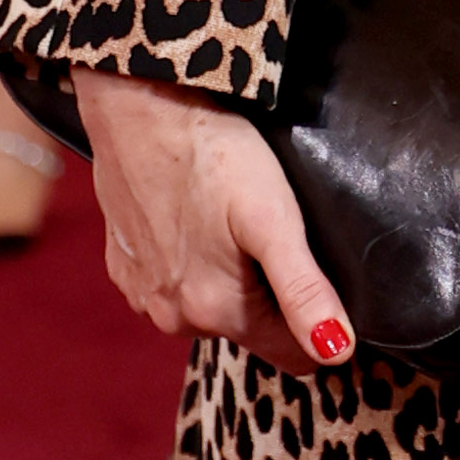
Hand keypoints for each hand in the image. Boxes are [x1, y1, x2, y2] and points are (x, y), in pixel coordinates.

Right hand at [79, 72, 353, 370]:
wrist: (139, 105)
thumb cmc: (213, 155)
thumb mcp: (273, 219)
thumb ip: (304, 290)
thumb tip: (336, 352)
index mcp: (217, 312)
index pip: (292, 354)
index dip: (315, 323)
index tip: (318, 279)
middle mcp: (173, 318)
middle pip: (251, 328)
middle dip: (269, 294)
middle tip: (270, 234)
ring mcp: (142, 294)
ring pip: (211, 307)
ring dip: (228, 276)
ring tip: (232, 221)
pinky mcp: (123, 268)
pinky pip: (174, 285)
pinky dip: (190, 260)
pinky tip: (195, 218)